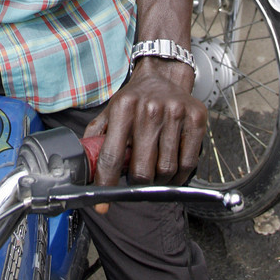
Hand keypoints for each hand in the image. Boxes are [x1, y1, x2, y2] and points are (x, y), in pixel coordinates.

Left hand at [83, 58, 206, 212]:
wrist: (164, 75)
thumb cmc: (135, 98)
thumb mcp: (111, 110)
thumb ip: (95, 136)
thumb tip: (82, 164)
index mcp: (124, 107)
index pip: (112, 155)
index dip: (106, 184)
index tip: (103, 204)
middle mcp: (150, 109)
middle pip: (142, 170)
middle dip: (137, 181)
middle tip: (137, 176)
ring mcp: (175, 113)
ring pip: (166, 170)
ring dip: (159, 180)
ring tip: (154, 169)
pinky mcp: (196, 118)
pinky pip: (188, 163)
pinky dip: (179, 175)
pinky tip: (172, 168)